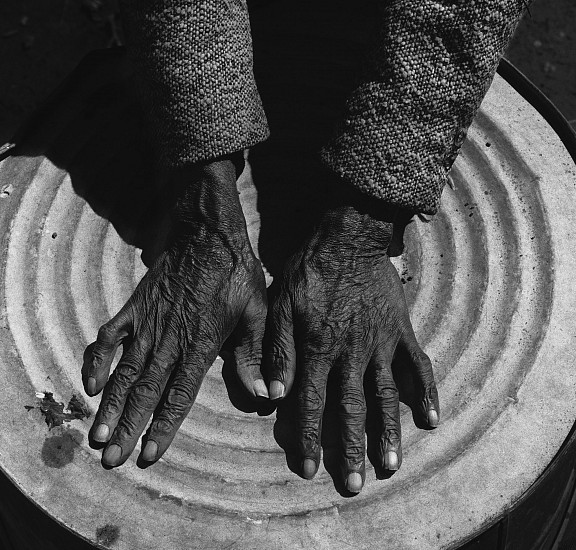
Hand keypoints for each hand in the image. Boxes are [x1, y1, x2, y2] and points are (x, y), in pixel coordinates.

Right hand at [82, 155, 267, 466]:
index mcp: (201, 344)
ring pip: (125, 371)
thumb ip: (255, 354)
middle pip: (145, 391)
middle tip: (111, 459)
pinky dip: (98, 359)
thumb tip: (265, 393)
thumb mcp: (256, 311)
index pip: (179, 394)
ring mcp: (148, 323)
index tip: (148, 454)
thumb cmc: (236, 274)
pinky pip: (110, 336)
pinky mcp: (135, 307)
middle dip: (128, 427)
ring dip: (110, 404)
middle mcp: (170, 339)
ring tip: (96, 434)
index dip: (163, 426)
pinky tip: (91, 384)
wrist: (208, 234)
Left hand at [264, 189, 438, 492]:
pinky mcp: (400, 331)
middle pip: (351, 409)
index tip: (310, 469)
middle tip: (355, 483)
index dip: (310, 437)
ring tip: (390, 465)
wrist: (349, 238)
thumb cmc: (310, 270)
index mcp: (319, 348)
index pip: (312, 403)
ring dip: (388, 432)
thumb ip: (278, 349)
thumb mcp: (281, 304)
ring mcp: (381, 343)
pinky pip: (417, 365)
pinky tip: (431, 417)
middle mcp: (352, 353)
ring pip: (385, 395)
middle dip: (351, 448)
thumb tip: (272, 393)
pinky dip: (425, 391)